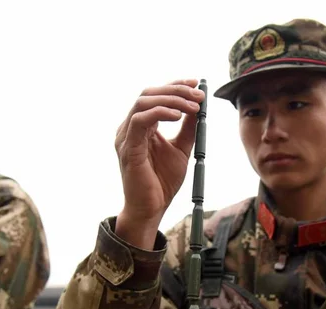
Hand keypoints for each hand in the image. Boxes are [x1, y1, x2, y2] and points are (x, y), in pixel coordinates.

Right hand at [114, 79, 204, 246]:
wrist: (152, 208)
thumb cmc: (162, 182)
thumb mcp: (181, 149)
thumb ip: (187, 129)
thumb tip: (198, 107)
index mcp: (141, 127)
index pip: (155, 95)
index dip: (175, 85)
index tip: (197, 84)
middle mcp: (129, 128)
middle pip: (148, 93)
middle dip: (176, 90)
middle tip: (199, 95)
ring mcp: (126, 137)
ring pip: (143, 102)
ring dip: (171, 99)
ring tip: (193, 106)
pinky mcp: (127, 148)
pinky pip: (140, 121)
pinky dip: (160, 113)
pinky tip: (178, 116)